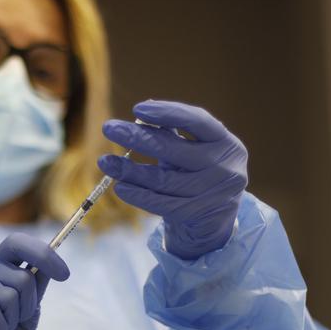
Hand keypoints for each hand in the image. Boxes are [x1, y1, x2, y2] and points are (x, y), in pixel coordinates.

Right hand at [0, 233, 69, 329]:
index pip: (19, 243)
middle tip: (13, 322)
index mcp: (0, 267)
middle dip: (27, 306)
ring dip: (10, 322)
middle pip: (23, 278)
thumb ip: (35, 289)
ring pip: (9, 296)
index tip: (64, 274)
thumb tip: (48, 267)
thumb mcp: (27, 315)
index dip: (43, 254)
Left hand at [98, 100, 247, 259]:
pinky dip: (138, 195)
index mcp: (225, 142)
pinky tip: (119, 187)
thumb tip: (144, 109)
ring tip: (105, 162)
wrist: (214, 221)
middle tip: (109, 128)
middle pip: (173, 149)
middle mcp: (225, 166)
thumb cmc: (198, 175)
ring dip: (129, 170)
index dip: (168, 113)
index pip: (198, 121)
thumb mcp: (191, 150)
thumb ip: (171, 131)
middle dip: (137, 137)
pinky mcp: (199, 215)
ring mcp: (214, 193)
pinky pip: (161, 204)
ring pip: (163, 179)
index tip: (137, 109)